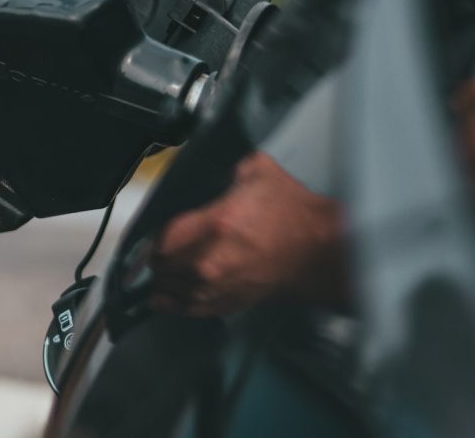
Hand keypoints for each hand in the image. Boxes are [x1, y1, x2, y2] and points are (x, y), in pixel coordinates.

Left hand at [149, 151, 345, 316]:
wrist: (318, 251)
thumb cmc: (292, 215)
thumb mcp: (257, 171)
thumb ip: (225, 167)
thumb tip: (209, 165)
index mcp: (215, 224)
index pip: (161, 237)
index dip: (156, 235)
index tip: (159, 232)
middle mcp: (210, 261)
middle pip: (160, 265)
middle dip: (157, 256)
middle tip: (160, 249)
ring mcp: (217, 286)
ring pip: (168, 290)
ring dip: (163, 279)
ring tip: (163, 271)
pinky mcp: (226, 303)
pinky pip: (185, 309)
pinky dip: (172, 303)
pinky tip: (163, 297)